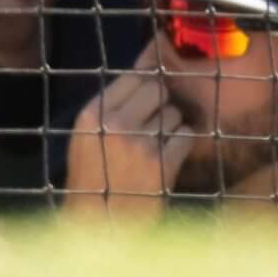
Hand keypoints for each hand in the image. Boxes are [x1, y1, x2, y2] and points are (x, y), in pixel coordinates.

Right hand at [63, 42, 190, 217]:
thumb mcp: (91, 135)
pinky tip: (163, 161)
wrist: (98, 229)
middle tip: (149, 128)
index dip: (152, 78)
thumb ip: (119, 97)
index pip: (137, 73)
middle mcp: (114, 123)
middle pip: (160, 88)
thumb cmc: (95, 176)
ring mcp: (138, 143)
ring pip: (175, 112)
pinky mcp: (161, 163)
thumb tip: (155, 47)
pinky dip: (180, 146)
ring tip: (151, 150)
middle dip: (161, 104)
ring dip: (171, 127)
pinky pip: (186, 135)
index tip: (157, 83)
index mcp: (92, 114)